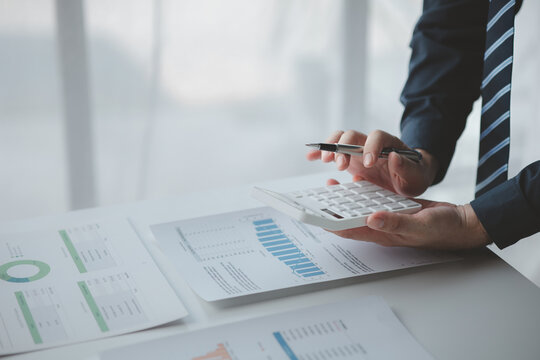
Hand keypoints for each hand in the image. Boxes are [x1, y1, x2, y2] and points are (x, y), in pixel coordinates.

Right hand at [306, 130, 438, 196]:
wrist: (408, 177)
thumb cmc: (413, 176)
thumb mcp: (416, 176)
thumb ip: (406, 166)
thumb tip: (394, 156)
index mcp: (389, 144)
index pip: (377, 137)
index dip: (371, 147)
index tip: (368, 163)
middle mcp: (370, 143)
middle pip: (353, 135)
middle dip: (344, 148)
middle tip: (340, 166)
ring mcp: (357, 150)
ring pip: (340, 139)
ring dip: (330, 148)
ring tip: (325, 161)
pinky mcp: (349, 159)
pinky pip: (332, 152)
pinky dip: (320, 153)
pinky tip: (310, 157)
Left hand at [324, 179, 490, 249]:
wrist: (462, 224)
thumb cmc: (444, 229)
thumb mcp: (419, 225)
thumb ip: (395, 223)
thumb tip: (370, 219)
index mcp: (383, 234)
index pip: (348, 230)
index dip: (329, 224)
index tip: (313, 215)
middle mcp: (381, 227)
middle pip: (348, 220)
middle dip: (331, 210)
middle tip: (319, 195)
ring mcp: (387, 218)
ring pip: (358, 209)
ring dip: (344, 199)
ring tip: (332, 186)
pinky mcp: (394, 208)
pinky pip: (372, 201)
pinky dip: (362, 192)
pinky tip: (358, 181)